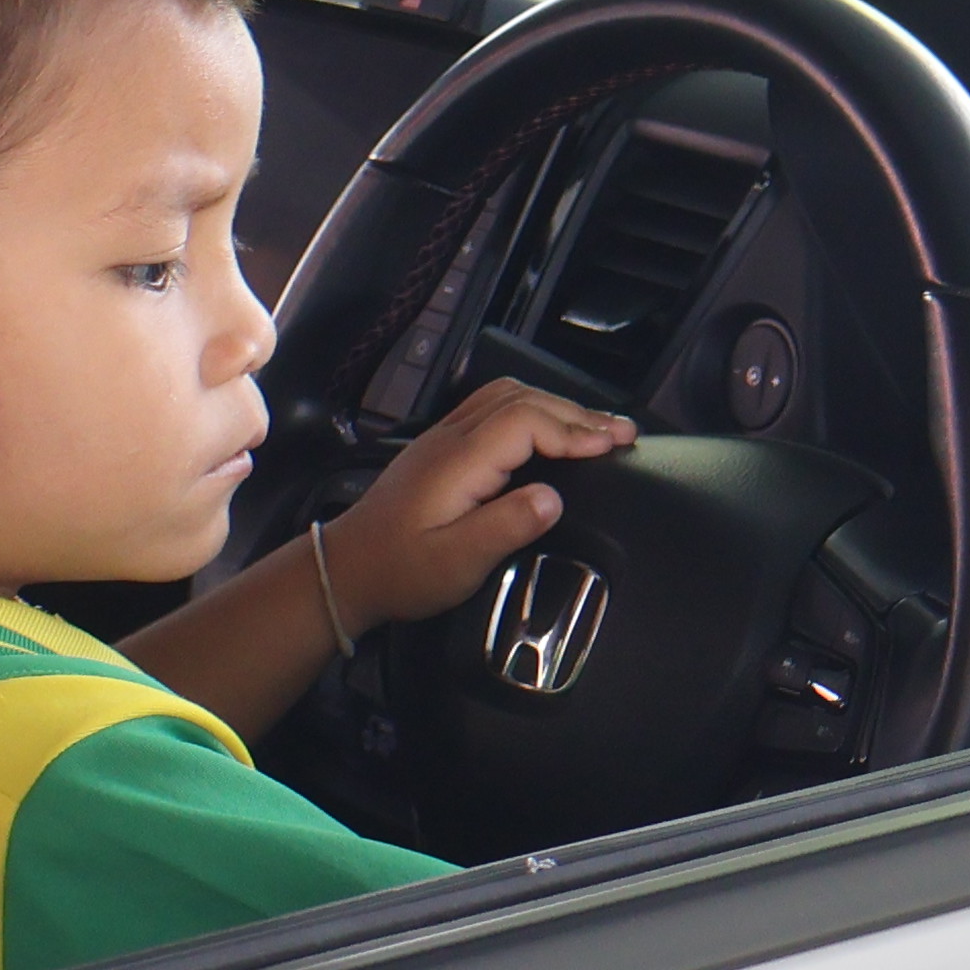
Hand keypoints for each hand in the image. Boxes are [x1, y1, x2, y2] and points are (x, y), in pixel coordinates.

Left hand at [321, 380, 635, 631]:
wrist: (345, 569)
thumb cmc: (401, 572)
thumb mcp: (456, 562)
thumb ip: (505, 527)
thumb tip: (553, 499)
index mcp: (459, 460)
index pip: (526, 421)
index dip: (574, 430)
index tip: (612, 447)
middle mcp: (451, 437)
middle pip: (522, 400)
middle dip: (578, 413)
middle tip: (624, 434)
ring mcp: (443, 438)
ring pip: (507, 397)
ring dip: (557, 406)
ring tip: (598, 428)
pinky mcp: (440, 448)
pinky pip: (493, 408)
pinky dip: (534, 410)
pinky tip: (551, 427)